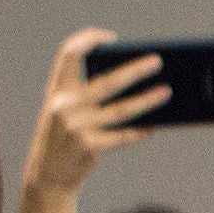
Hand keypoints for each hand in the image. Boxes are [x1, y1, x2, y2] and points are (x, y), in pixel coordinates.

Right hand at [19, 29, 163, 197]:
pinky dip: (140, 131)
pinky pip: (123, 136)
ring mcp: (76, 126)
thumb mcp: (65, 111)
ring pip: (121, 109)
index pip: (68, 54)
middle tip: (157, 61)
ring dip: (147, 100)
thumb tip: (131, 83)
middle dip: (135, 70)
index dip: (88, 40)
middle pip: (106, 81)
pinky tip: (155, 126)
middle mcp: (64, 104)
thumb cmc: (63, 137)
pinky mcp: (88, 146)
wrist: (46, 174)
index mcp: (56, 90)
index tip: (111, 38)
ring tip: (167, 92)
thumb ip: (86, 96)